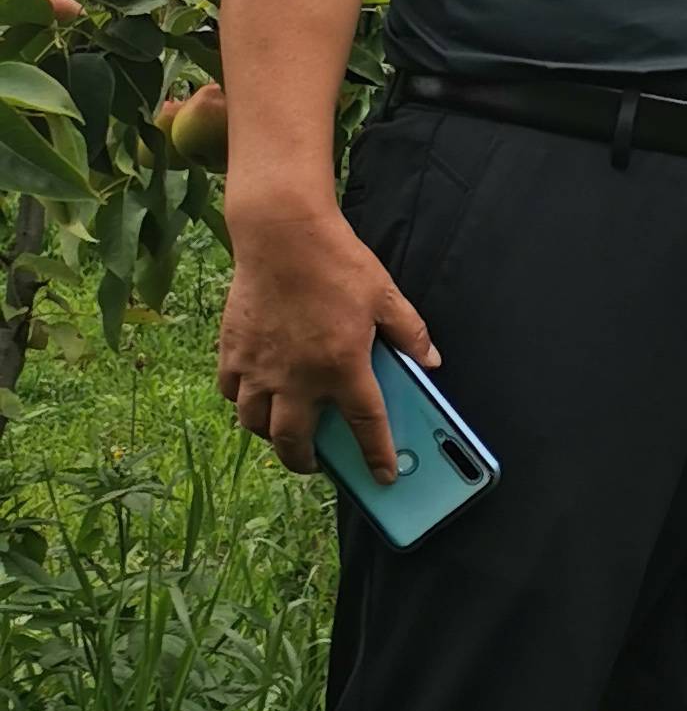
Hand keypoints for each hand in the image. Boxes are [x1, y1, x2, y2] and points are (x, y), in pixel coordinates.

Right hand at [217, 203, 437, 479]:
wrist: (282, 235)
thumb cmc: (337, 263)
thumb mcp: (386, 296)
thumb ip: (410, 334)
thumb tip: (432, 361)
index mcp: (343, 367)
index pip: (365, 425)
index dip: (376, 455)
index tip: (384, 475)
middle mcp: (297, 377)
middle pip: (295, 442)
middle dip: (306, 462)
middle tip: (316, 463)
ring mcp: (260, 368)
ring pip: (257, 424)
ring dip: (272, 437)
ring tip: (285, 433)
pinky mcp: (232, 352)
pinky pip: (232, 394)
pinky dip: (243, 403)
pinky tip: (255, 397)